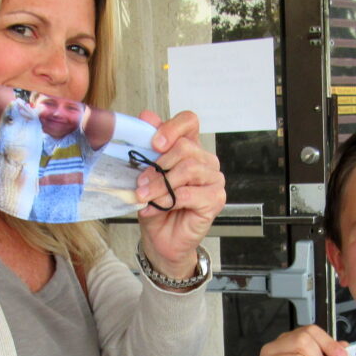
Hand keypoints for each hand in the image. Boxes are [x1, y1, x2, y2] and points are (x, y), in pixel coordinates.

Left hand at [135, 110, 224, 278]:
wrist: (161, 239)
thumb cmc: (156, 205)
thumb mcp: (145, 175)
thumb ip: (148, 147)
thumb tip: (146, 116)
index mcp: (190, 148)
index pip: (189, 122)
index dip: (172, 127)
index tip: (154, 143)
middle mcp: (205, 161)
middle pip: (185, 147)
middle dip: (157, 166)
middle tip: (140, 183)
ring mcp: (213, 180)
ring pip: (188, 169)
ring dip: (160, 184)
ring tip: (144, 196)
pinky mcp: (215, 200)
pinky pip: (189, 194)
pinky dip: (166, 201)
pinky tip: (152, 209)